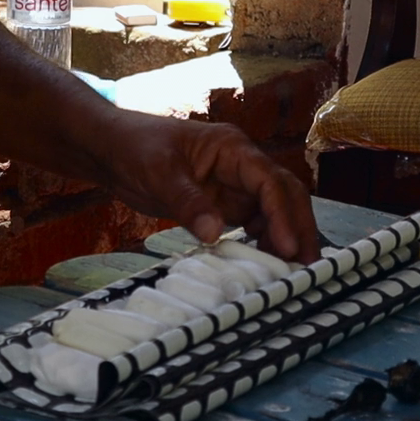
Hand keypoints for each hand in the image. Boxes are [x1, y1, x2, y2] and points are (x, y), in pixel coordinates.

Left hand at [100, 111, 319, 261]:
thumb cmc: (134, 148)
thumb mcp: (159, 174)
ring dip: (282, 238)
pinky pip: (251, 222)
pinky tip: (263, 264)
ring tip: (289, 272)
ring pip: (271, 212)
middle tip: (308, 266)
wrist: (111, 149)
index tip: (289, 248)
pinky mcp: (221, 202)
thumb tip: (214, 235)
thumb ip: (188, 202)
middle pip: (283, 195)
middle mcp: (240, 165)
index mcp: (232, 148)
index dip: (282, 216)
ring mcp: (233, 184)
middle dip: (298, 228)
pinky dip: (262, 242)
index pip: (269, 182)